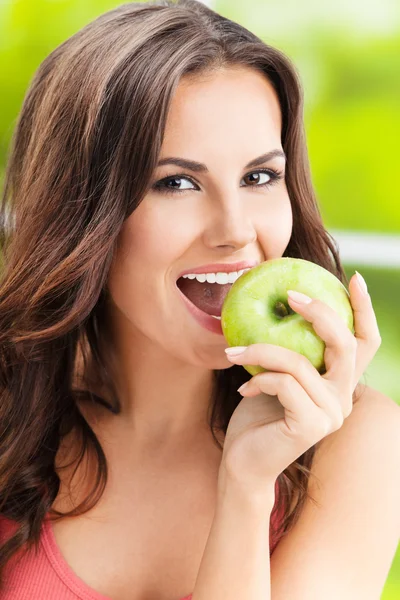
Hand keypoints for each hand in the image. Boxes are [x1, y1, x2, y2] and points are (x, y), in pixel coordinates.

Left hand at [219, 273, 381, 498]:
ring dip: (262, 350)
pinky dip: (259, 378)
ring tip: (233, 352)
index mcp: (339, 382)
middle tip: (290, 295)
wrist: (243, 462)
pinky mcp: (312, 425)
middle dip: (318, 312)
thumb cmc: (257, 414)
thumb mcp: (276, 373)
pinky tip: (245, 389)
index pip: (364, 342)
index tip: (354, 278)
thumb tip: (280, 303)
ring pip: (300, 362)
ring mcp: (331, 413)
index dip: (364, 310)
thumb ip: (289, 349)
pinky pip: (284, 383)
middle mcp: (343, 397)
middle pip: (345, 344)